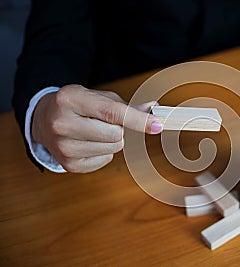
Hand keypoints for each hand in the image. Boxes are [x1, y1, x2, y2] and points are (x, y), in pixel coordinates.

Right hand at [32, 84, 162, 172]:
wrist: (44, 119)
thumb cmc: (77, 105)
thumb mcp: (98, 97)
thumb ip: (126, 105)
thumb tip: (154, 109)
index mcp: (70, 99)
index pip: (112, 112)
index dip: (138, 120)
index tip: (157, 125)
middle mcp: (62, 123)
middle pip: (115, 134)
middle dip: (120, 129)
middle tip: (106, 122)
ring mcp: (62, 146)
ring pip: (113, 148)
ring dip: (113, 141)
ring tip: (95, 131)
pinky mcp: (68, 164)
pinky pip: (106, 160)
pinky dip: (104, 152)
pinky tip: (89, 142)